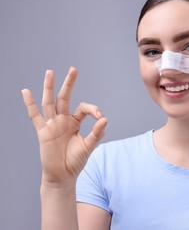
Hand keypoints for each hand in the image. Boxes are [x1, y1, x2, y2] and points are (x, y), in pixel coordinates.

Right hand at [21, 67, 107, 186]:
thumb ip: (97, 133)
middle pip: (65, 97)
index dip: (93, 109)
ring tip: (50, 72)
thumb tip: (105, 119)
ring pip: (49, 102)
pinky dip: (30, 104)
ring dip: (49, 88)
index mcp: (75, 121)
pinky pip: (35, 116)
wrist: (62, 175)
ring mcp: (52, 124)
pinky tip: (26, 91)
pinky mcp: (43, 132)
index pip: (83, 108)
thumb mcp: (89, 146)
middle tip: (73, 69)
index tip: (101, 117)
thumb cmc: (76, 161)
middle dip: (69, 83)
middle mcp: (63, 120)